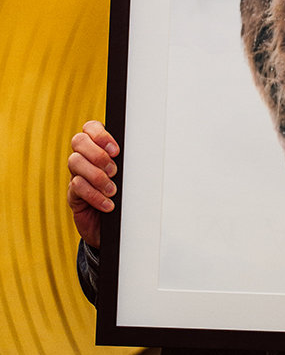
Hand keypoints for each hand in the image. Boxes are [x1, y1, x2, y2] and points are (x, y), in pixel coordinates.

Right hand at [67, 121, 119, 247]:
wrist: (116, 226)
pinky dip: (94, 195)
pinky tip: (108, 204)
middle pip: (78, 141)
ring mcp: (76, 174)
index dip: (100, 135)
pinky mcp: (73, 194)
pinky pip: (76, 186)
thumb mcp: (129, 176)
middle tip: (114, 170)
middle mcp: (85, 158)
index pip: (90, 127)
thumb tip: (141, 152)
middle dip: (97, 154)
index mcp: (98, 147)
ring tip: (112, 190)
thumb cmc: (126, 195)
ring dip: (97, 176)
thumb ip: (128, 162)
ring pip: (75, 162)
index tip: (116, 150)